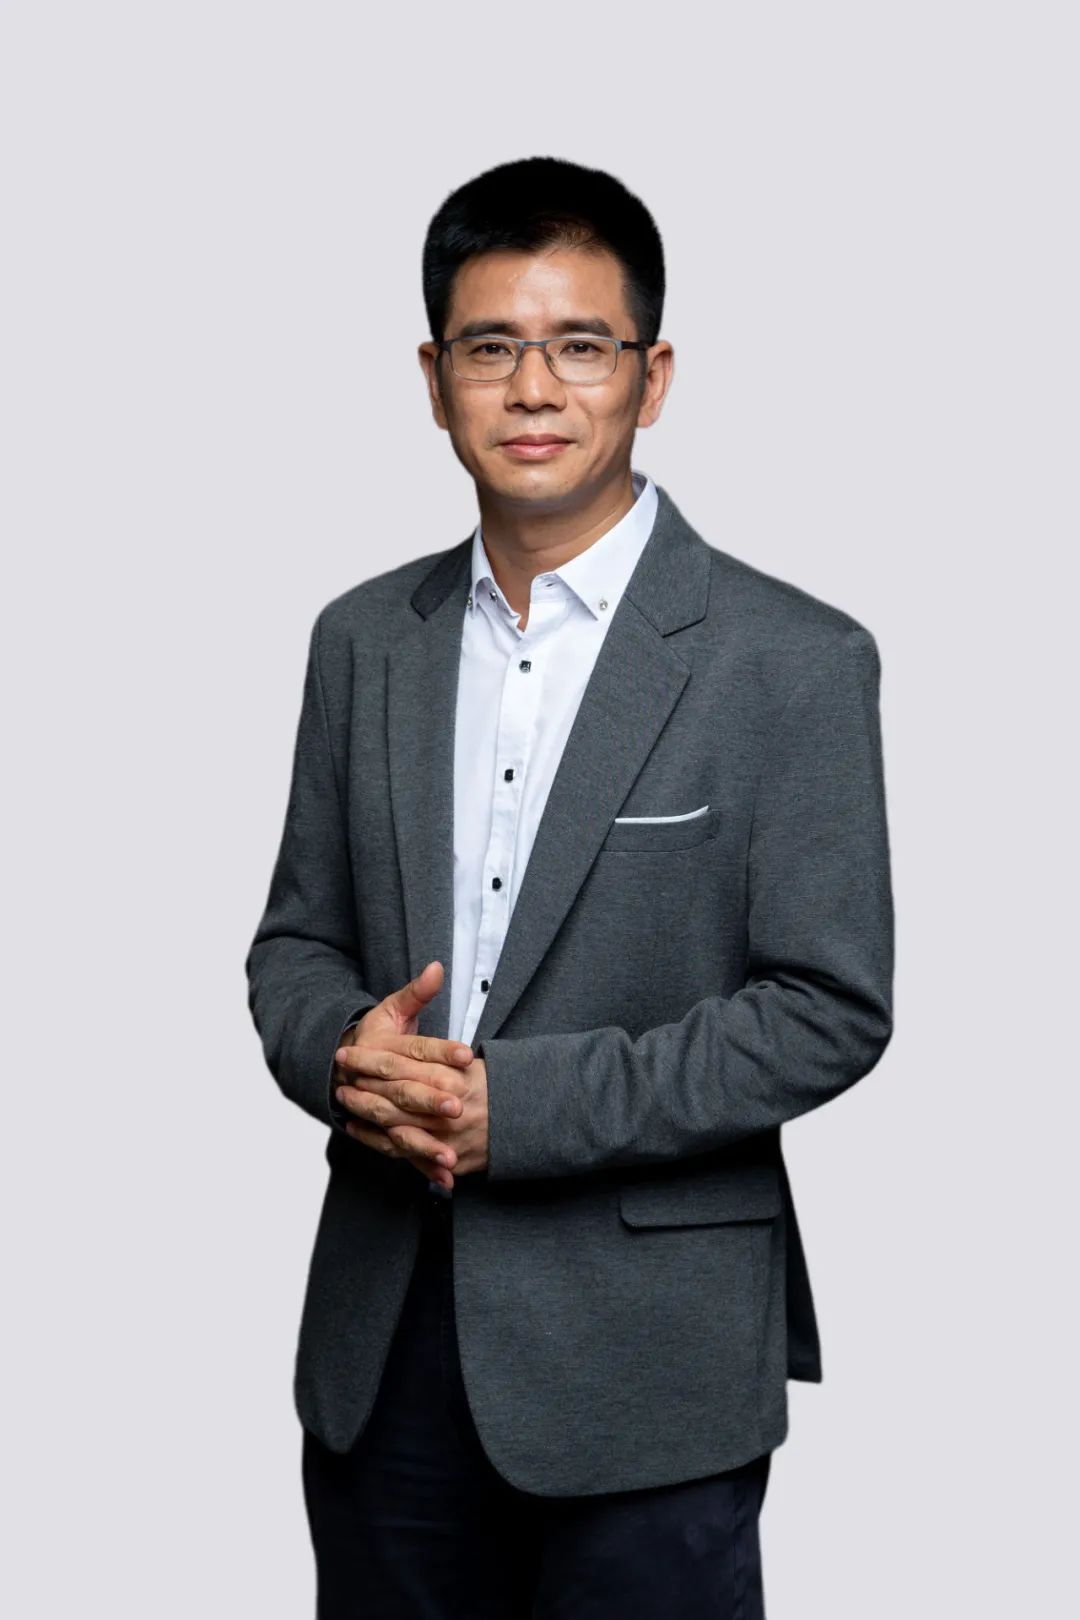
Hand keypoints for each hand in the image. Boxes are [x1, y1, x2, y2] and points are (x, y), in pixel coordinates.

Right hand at [332, 961, 482, 1188]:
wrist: (336, 1068)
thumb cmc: (375, 1036)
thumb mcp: (391, 1010)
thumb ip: (416, 992)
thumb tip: (438, 966)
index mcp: (382, 1049)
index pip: (415, 1050)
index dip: (440, 1052)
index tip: (467, 1057)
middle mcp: (376, 1082)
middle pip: (405, 1090)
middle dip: (431, 1101)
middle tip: (459, 1107)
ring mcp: (374, 1110)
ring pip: (399, 1127)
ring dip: (425, 1144)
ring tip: (452, 1155)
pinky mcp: (380, 1132)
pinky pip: (399, 1152)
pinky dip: (421, 1167)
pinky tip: (445, 1180)